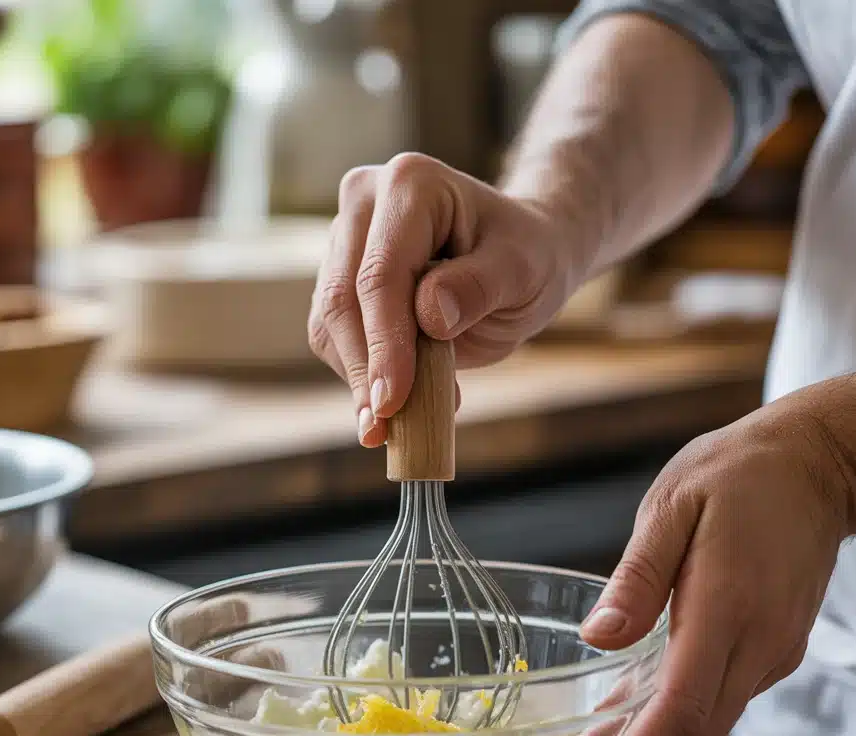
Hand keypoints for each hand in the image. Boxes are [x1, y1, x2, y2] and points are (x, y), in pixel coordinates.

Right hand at [307, 153, 576, 445]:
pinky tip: (399, 403)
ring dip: (358, 381)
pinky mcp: (340, 281)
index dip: (383, 343)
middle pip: (341, 299)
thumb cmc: (527, 257)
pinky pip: (334, 338)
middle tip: (385, 430)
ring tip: (400, 424)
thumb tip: (430, 317)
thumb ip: (479, 287)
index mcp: (410, 185)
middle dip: (364, 370)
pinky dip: (361, 378)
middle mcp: (365, 204)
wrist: (520, 255)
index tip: (393, 401)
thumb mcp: (523, 270)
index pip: (381, 274)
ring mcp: (345, 241)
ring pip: (329, 324)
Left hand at [577, 403, 853, 735]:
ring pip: (707, 729)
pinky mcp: (767, 650)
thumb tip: (598, 636)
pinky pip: (716, 703)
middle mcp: (757, 644)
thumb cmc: (738, 478)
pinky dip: (674, 732)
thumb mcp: (675, 506)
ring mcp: (769, 652)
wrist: (815, 471)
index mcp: (728, 606)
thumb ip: (639, 575)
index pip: (683, 707)